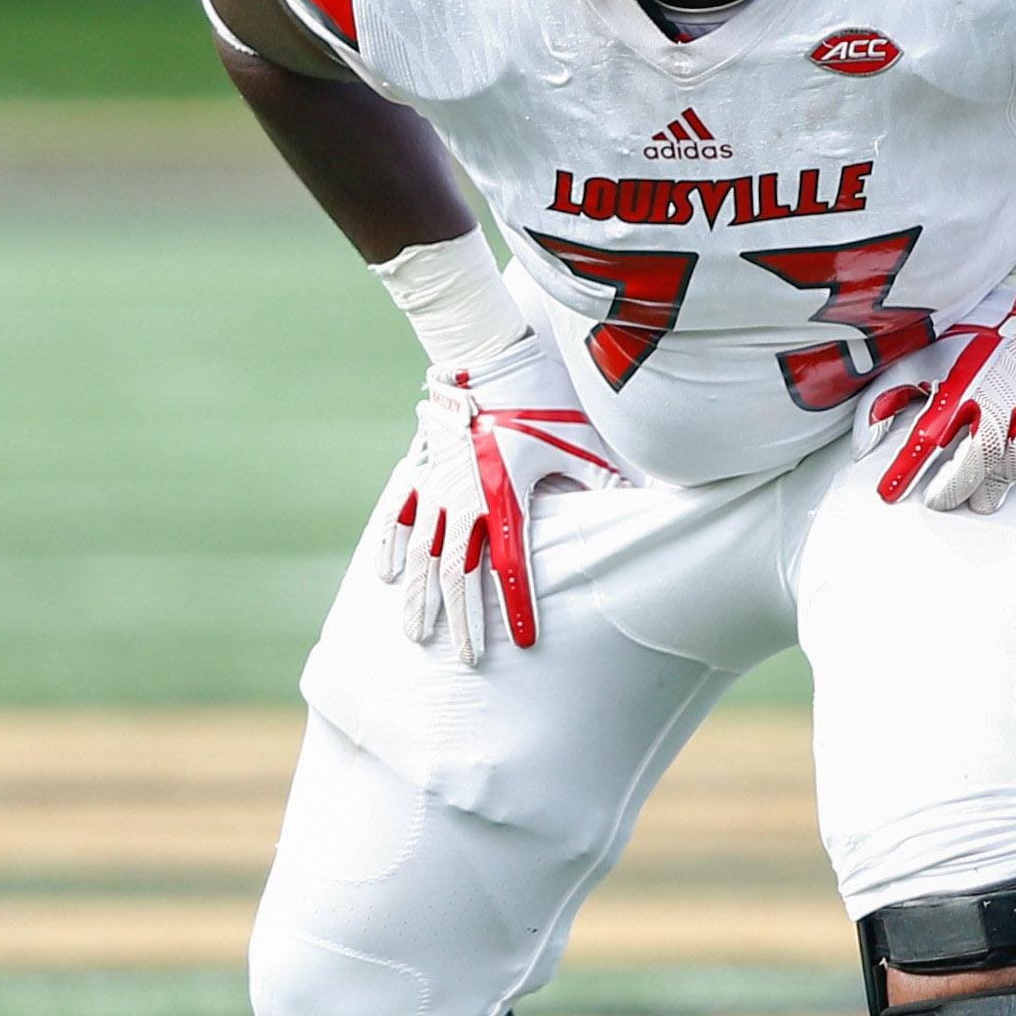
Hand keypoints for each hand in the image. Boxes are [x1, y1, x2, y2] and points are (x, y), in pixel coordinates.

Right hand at [378, 330, 619, 664]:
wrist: (488, 355)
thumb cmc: (540, 399)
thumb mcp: (580, 440)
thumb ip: (601, 480)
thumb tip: (631, 508)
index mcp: (505, 496)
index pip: (510, 567)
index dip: (518, 606)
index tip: (523, 642)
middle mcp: (464, 499)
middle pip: (459, 574)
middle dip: (464, 621)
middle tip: (468, 659)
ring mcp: (435, 485)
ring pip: (423, 553)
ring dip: (419, 597)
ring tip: (415, 635)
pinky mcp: (420, 467)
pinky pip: (397, 514)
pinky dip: (389, 545)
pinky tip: (385, 575)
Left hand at [851, 293, 1015, 515]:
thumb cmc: (964, 352)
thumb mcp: (917, 365)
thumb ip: (884, 401)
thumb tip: (862, 448)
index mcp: (961, 382)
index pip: (929, 431)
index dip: (907, 467)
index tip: (887, 494)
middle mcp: (1004, 390)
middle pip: (984, 451)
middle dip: (957, 484)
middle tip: (938, 499)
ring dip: (1002, 479)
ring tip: (983, 488)